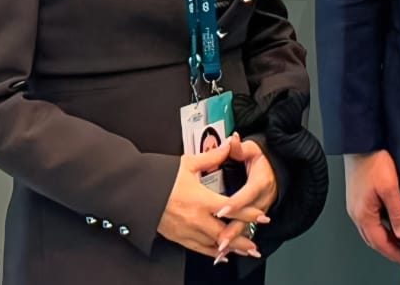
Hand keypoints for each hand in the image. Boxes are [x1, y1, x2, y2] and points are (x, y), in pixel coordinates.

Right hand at [157, 138, 265, 259]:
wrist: (136, 191)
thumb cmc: (160, 177)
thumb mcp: (188, 164)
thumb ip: (212, 157)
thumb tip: (229, 144)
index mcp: (201, 199)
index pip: (232, 209)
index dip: (250, 214)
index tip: (263, 217)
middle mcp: (196, 219)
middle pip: (225, 233)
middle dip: (243, 240)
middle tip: (256, 244)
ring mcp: (186, 230)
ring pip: (214, 245)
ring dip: (231, 249)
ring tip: (245, 252)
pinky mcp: (178, 237)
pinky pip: (199, 249)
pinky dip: (212, 252)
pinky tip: (220, 254)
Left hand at [211, 134, 278, 261]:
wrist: (279, 168)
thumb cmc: (264, 159)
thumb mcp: (253, 149)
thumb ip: (240, 148)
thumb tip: (232, 140)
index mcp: (261, 181)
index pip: (247, 194)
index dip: (235, 203)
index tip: (221, 211)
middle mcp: (264, 198)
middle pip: (248, 217)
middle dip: (234, 230)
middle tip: (220, 241)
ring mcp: (262, 209)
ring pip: (248, 227)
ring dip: (235, 239)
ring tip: (221, 250)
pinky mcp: (258, 216)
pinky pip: (248, 229)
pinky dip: (238, 240)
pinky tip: (225, 250)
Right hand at [344, 150, 399, 264]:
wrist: (360, 141)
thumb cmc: (373, 160)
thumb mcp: (390, 188)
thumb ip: (397, 213)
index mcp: (362, 213)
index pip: (379, 242)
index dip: (393, 252)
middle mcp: (355, 211)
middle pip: (372, 239)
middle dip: (388, 248)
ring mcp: (354, 204)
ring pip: (369, 229)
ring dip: (383, 238)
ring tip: (399, 240)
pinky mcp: (357, 196)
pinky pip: (368, 219)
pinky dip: (379, 226)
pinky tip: (389, 222)